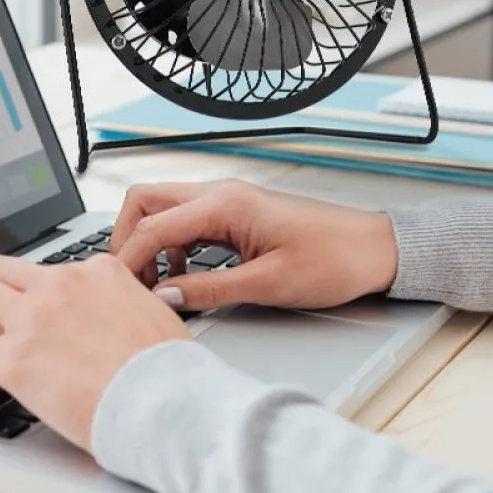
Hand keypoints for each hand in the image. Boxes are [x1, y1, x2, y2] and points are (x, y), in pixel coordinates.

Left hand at [0, 254, 191, 450]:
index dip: (42, 298)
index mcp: (99, 272)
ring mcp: (34, 318)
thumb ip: (125, 304)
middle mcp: (62, 284)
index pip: (51, 269)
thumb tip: (116, 320)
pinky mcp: (14, 359)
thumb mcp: (156, 313)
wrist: (168, 404)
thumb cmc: (172, 372)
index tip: (48, 325)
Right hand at [111, 180, 398, 312]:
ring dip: (150, 243)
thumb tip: (166, 298)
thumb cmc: (334, 259)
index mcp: (226, 205)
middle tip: (129, 281)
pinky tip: (185, 275)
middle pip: (146, 202)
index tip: (119, 291)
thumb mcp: (268, 284)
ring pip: (165, 210)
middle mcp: (222, 195)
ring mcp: (229, 201)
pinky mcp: (238, 215)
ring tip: (156, 284)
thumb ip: (210, 290)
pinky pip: (188, 222)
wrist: (374, 249)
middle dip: (127, 239)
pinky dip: (173, 246)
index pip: (152, 225)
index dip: (128, 260)